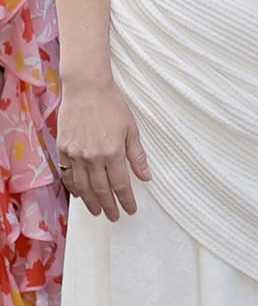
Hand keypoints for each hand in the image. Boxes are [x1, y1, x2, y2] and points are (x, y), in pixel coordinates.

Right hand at [57, 77, 150, 220]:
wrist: (86, 89)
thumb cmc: (113, 105)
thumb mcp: (131, 128)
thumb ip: (137, 155)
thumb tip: (146, 176)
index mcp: (113, 151)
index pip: (120, 184)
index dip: (126, 199)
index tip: (130, 210)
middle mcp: (92, 157)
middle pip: (101, 190)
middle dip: (109, 206)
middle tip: (114, 217)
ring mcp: (75, 154)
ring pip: (83, 187)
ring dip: (91, 202)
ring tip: (98, 211)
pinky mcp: (63, 150)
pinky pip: (68, 175)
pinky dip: (74, 187)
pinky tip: (80, 195)